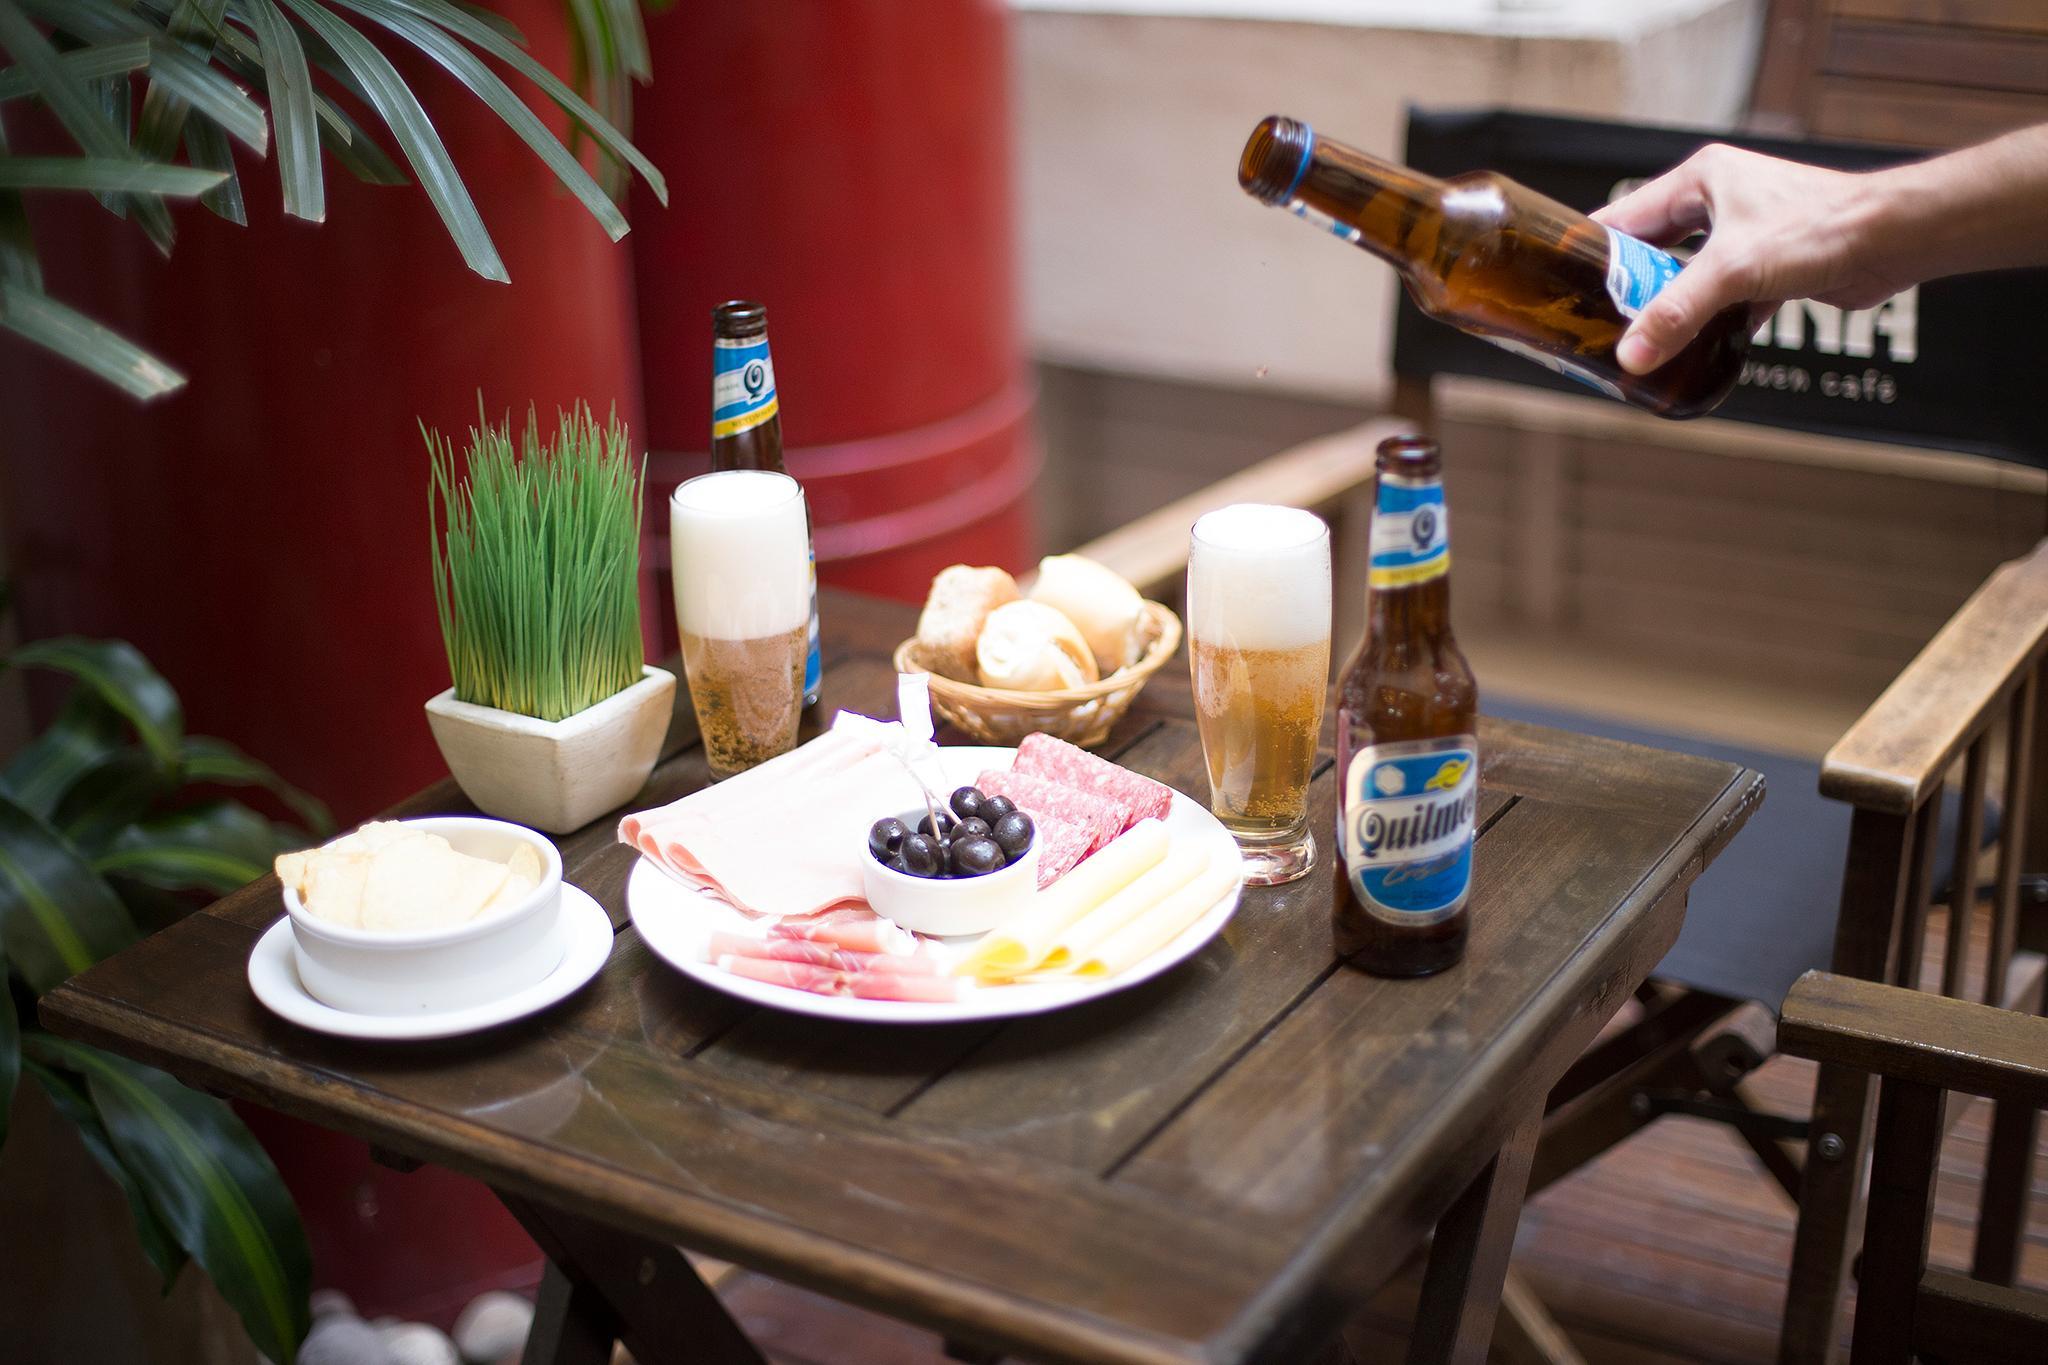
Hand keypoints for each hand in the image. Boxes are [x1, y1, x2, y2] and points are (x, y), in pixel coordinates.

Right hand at [1591, 144, 1908, 373]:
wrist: (1895, 239)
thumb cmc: (1821, 227)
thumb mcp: (1732, 270)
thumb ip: (1676, 313)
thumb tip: (1630, 355)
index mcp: (1699, 179)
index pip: (1624, 218)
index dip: (1591, 253)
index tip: (1560, 287)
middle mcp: (1718, 201)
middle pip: (1652, 252)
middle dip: (1629, 290)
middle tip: (1597, 326)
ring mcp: (1743, 235)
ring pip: (1687, 279)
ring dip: (1671, 311)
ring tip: (1639, 344)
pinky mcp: (1767, 267)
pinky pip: (1721, 300)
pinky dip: (1709, 325)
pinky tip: (1693, 351)